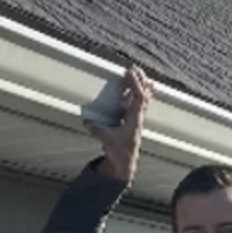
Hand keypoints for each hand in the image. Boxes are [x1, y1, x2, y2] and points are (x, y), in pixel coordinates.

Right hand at [86, 65, 153, 183]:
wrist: (124, 164)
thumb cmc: (119, 153)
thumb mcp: (107, 141)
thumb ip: (97, 130)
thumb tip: (86, 121)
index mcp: (135, 120)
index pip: (138, 97)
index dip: (134, 83)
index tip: (129, 71)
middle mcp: (138, 118)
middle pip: (144, 95)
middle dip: (140, 80)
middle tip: (134, 68)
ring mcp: (136, 120)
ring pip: (143, 99)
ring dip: (142, 86)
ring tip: (140, 74)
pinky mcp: (131, 122)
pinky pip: (137, 105)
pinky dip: (137, 95)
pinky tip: (132, 90)